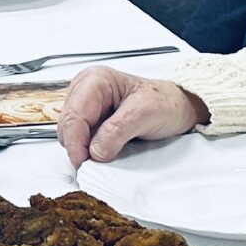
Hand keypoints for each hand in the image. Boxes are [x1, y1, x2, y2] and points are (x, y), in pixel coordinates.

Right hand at [58, 66, 208, 167]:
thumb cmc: (165, 103)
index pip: (74, 115)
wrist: (178, 108)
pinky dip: (87, 150)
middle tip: (93, 165)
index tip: (83, 163)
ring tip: (103, 156)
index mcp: (94, 80)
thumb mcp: (144, 114)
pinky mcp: (91, 121)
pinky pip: (79, 140)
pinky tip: (103, 153)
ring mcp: (86, 106)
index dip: (75, 142)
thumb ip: (117, 131)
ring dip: (82, 150)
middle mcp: (85, 91)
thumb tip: (95, 152)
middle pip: (67, 125)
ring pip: (70, 134)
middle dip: (78, 147)